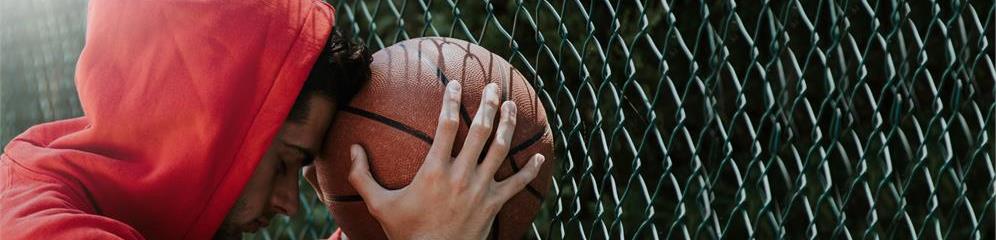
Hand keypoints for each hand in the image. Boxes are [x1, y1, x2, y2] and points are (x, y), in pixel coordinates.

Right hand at [347, 81, 544, 239]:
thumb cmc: (405, 233)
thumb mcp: (379, 205)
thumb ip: (362, 176)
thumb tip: (351, 150)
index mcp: (434, 170)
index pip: (445, 126)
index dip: (450, 101)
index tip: (454, 84)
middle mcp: (461, 176)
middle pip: (480, 131)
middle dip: (488, 104)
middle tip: (493, 86)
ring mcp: (480, 190)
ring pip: (499, 150)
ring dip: (507, 124)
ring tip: (510, 105)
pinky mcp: (493, 205)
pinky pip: (517, 183)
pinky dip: (529, 169)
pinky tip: (539, 155)